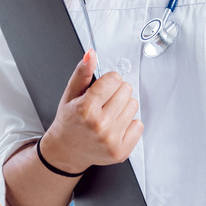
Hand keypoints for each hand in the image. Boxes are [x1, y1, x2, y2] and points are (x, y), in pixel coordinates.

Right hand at [39, 49, 142, 173]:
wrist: (66, 150)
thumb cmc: (69, 121)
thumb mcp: (71, 94)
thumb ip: (83, 73)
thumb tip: (91, 54)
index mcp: (85, 108)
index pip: (114, 79)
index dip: (108, 81)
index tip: (102, 88)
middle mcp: (99, 125)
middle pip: (126, 90)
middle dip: (116, 92)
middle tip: (104, 102)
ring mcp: (111, 140)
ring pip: (133, 105)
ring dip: (123, 107)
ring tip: (108, 114)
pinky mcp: (121, 151)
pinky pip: (139, 125)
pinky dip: (129, 124)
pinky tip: (115, 127)